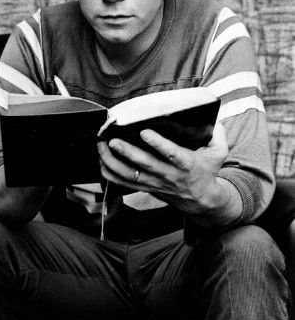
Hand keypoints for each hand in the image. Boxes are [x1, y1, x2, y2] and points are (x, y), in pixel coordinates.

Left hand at [97, 123, 228, 215]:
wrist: (201, 200)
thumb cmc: (207, 171)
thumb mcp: (219, 153)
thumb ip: (218, 135)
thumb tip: (214, 119)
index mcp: (186, 164)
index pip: (171, 154)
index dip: (158, 144)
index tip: (145, 132)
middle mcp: (168, 175)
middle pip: (145, 165)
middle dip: (127, 152)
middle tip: (113, 140)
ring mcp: (154, 184)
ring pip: (130, 175)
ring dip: (113, 162)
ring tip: (101, 146)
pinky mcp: (145, 188)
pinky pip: (123, 184)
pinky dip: (110, 173)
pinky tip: (100, 160)